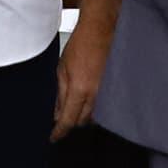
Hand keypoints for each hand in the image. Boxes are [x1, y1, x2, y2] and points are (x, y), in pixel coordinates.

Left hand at [54, 22, 110, 139]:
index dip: (59, 132)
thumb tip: (57, 112)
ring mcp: (107, 92)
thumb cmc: (81, 44)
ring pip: (93, 116)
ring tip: (73, 108)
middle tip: (60, 119)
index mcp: (80, 89)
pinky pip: (102, 106)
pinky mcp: (113, 88)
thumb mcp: (61, 69)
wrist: (101, 31)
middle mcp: (96, 94)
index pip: (68, 120)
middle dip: (70, 123)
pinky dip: (93, 108)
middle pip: (81, 121)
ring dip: (82, 116)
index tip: (54, 137)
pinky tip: (86, 101)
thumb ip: (60, 93)